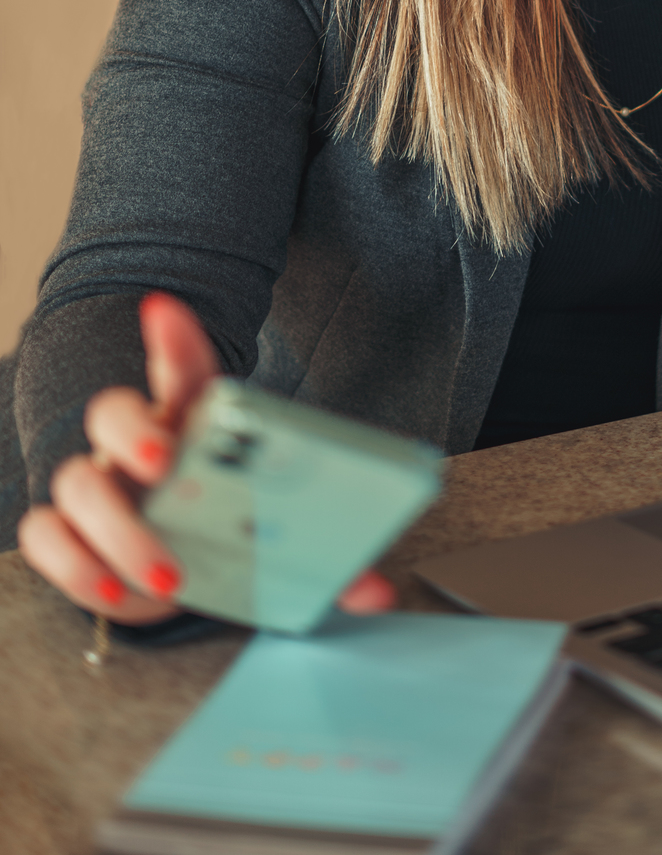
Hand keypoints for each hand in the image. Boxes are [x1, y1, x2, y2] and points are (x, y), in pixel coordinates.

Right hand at [17, 292, 395, 623]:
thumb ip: (329, 561)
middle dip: (132, 432)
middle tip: (164, 462)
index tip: (163, 310)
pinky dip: (72, 564)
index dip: (172, 338)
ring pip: (76, 481)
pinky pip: (43, 534)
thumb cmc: (231, 527)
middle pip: (112, 411)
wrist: (186, 564)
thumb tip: (377, 592)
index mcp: (193, 422)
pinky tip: (114, 592)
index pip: (183, 366)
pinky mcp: (70, 534)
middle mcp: (138, 445)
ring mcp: (99, 486)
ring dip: (117, 528)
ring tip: (167, 575)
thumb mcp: (282, 537)